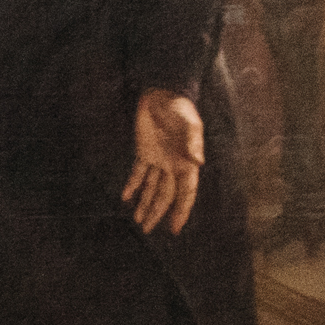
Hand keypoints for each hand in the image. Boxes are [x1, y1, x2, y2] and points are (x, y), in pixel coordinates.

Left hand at [124, 89, 204, 234]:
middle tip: (147, 230)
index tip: (174, 228)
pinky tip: (126, 198)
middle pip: (165, 195)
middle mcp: (173, 165)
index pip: (185, 193)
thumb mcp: (190, 123)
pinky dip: (132, 185)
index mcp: (187, 163)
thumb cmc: (180, 108)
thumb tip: (198, 162)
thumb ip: (193, 142)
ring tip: (139, 221)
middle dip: (157, 213)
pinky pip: (137, 173)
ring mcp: (158, 160)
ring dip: (144, 204)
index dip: (181, 211)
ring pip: (151, 188)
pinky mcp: (144, 153)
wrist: (163, 94)